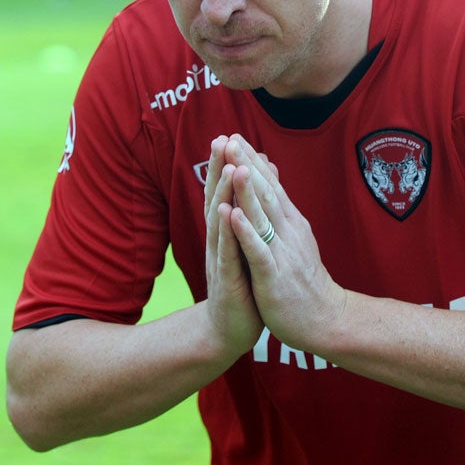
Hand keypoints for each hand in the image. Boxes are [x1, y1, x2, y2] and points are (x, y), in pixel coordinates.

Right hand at [202, 135, 262, 357]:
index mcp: (225, 232)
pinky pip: (226, 253)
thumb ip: (244, 218)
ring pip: (220, 221)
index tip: (229, 134)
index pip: (224, 193)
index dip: (224, 164)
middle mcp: (218, 241)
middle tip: (220, 139)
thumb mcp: (243, 246)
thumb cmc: (240, 284)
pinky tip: (226, 213)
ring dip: (223, 194)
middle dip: (218, 169)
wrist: (228, 329)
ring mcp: (220, 260)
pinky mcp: (227, 280)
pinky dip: (226, 232)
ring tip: (228, 167)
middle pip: (216, 198)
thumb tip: (248, 192)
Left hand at [221, 135, 347, 353]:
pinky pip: (258, 251)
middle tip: (231, 140)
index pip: (270, 186)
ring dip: (247, 190)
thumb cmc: (304, 280)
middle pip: (266, 193)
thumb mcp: (295, 237)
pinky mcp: (274, 276)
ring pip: (263, 216)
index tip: (235, 137)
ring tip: (233, 166)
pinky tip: (233, 215)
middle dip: (247, 166)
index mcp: (290, 222)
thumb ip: (281, 207)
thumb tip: (271, 173)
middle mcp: (288, 232)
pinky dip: (246, 231)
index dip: (251, 161)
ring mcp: (282, 253)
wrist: (325, 320)